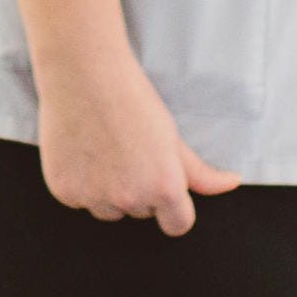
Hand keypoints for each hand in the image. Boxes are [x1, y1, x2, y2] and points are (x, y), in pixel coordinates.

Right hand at [36, 52, 238, 233]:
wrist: (83, 71)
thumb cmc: (132, 98)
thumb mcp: (172, 135)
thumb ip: (201, 172)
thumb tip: (233, 183)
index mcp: (164, 188)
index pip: (177, 225)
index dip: (172, 205)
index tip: (161, 185)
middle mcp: (130, 199)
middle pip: (140, 212)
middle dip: (137, 188)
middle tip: (127, 149)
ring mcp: (93, 197)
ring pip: (107, 209)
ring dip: (106, 189)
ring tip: (102, 147)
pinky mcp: (63, 190)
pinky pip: (77, 198)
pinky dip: (77, 180)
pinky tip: (80, 147)